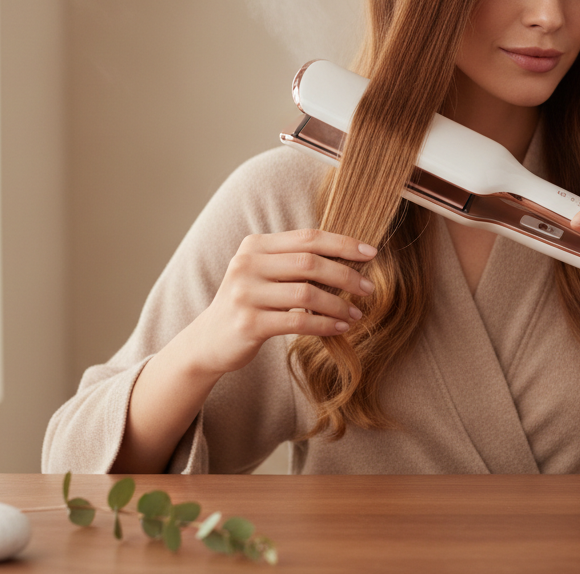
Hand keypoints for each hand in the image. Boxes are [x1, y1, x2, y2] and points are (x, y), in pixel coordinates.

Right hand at [184, 229, 376, 376]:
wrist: (208, 341)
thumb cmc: (248, 304)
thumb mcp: (264, 274)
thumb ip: (294, 262)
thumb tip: (348, 258)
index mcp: (255, 246)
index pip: (308, 237)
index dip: (343, 243)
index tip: (371, 253)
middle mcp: (247, 264)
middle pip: (310, 262)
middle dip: (346, 275)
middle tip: (368, 288)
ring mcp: (246, 293)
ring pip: (307, 293)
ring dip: (339, 305)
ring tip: (356, 314)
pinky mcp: (249, 323)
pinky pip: (298, 321)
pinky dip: (325, 325)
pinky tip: (340, 329)